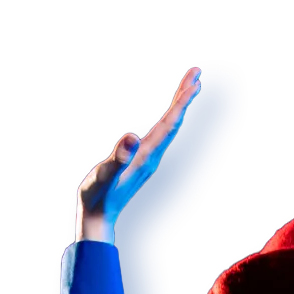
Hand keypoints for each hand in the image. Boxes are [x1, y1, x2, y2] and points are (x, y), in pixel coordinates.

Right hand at [74, 67, 201, 243]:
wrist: (97, 219)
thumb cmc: (97, 198)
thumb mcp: (103, 176)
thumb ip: (117, 159)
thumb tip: (132, 138)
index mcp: (146, 156)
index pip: (169, 125)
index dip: (182, 103)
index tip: (195, 82)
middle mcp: (151, 156)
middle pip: (173, 123)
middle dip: (184, 97)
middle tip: (196, 74)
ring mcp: (147, 159)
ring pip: (168, 128)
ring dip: (178, 107)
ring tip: (188, 88)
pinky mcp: (140, 161)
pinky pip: (159, 135)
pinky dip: (167, 120)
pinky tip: (168, 117)